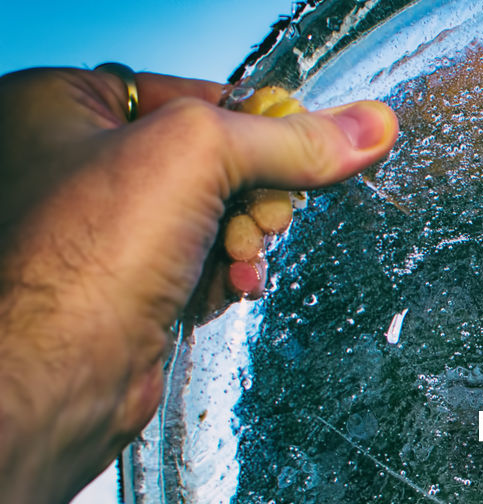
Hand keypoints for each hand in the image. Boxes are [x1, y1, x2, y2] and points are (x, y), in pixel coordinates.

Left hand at [0, 67, 398, 503]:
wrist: (61, 376)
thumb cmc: (83, 263)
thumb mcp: (199, 156)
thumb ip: (288, 138)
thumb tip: (366, 127)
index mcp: (61, 106)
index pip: (190, 91)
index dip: (251, 120)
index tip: (302, 141)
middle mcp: (73, 163)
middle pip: (210, 158)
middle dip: (253, 193)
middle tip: (263, 212)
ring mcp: (100, 231)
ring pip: (213, 216)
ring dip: (245, 239)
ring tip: (239, 254)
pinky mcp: (126, 286)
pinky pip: (202, 263)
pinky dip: (227, 274)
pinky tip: (230, 285)